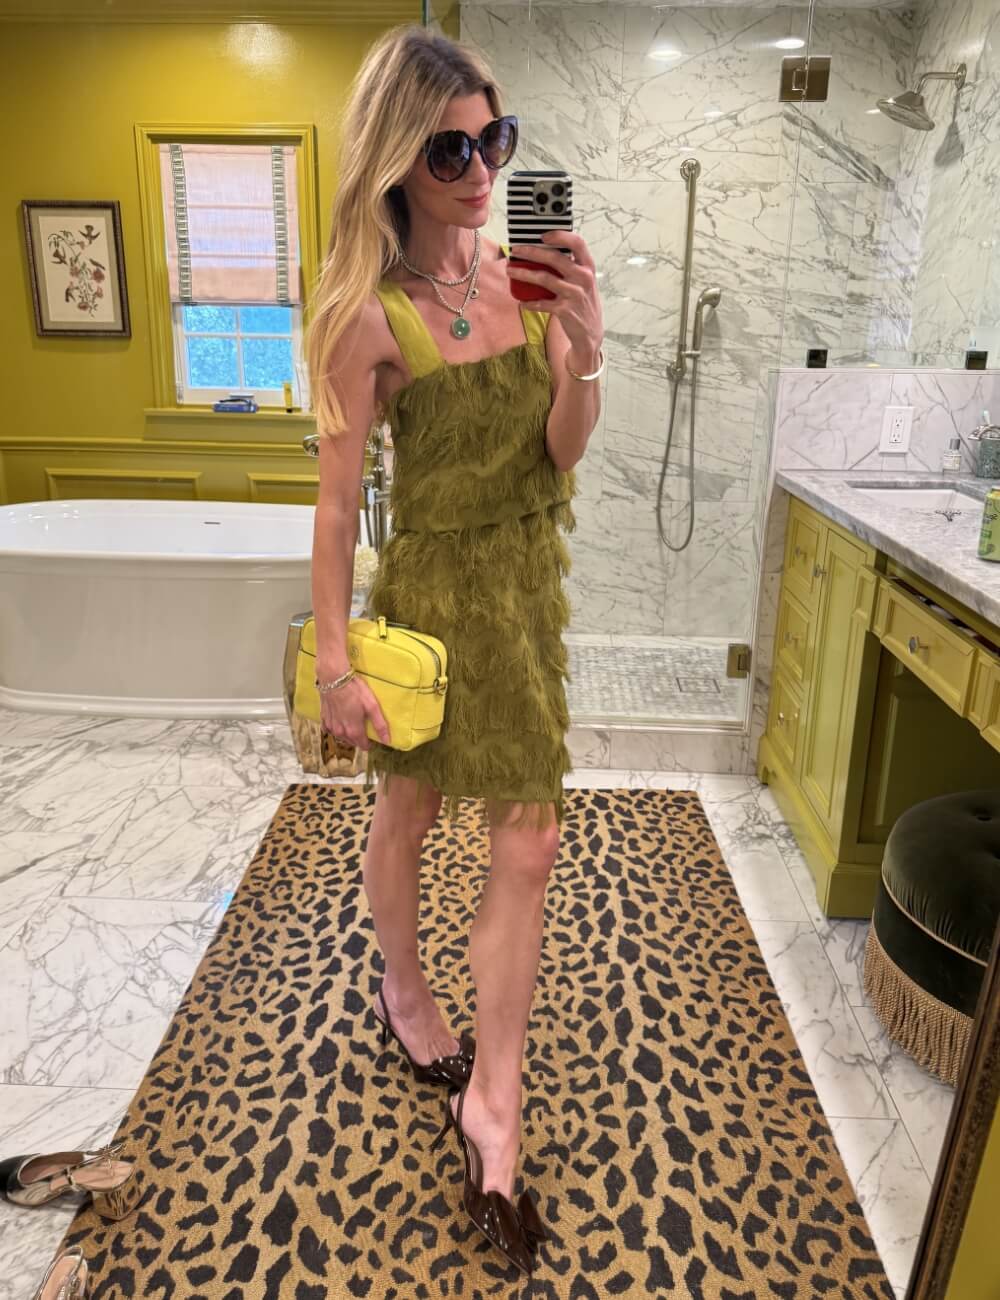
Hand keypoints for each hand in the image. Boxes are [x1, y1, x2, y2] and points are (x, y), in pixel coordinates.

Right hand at [320, 676, 389, 750]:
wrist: (333, 679)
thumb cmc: (355, 691)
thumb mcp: (372, 706)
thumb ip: (380, 725)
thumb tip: (387, 741)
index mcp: (354, 731)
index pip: (363, 745)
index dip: (369, 743)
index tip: (372, 738)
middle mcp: (341, 732)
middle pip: (352, 742)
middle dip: (358, 739)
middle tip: (364, 728)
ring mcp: (331, 726)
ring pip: (341, 736)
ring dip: (347, 734)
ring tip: (353, 724)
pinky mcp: (323, 718)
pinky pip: (330, 729)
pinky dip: (335, 728)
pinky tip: (339, 720)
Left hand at [506, 230, 603, 360]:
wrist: (590, 333)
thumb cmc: (583, 303)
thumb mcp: (583, 282)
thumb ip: (570, 267)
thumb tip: (542, 253)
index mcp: (588, 267)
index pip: (577, 243)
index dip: (560, 235)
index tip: (543, 235)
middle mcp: (583, 278)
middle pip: (555, 258)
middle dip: (532, 252)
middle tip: (516, 251)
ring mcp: (574, 294)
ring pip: (544, 278)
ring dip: (524, 274)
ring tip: (511, 271)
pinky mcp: (565, 310)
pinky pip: (541, 303)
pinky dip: (529, 302)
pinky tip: (522, 302)